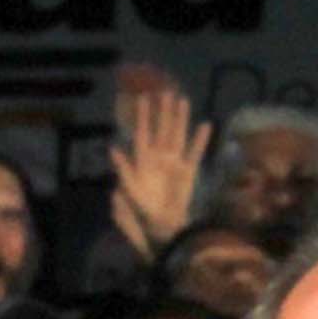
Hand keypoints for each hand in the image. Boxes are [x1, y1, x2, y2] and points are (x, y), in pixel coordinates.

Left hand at [107, 65, 199, 253]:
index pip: (142, 133)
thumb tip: (112, 149)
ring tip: (183, 100)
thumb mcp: (131, 191)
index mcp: (143, 160)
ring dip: (180, 119)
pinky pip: (195, 152)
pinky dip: (200, 140)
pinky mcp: (189, 171)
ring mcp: (175, 162)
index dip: (142, 116)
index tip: (143, 98)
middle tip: (166, 91)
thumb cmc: (144, 211)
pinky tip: (205, 126)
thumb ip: (124, 169)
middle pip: (162, 130)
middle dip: (163, 112)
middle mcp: (159, 157)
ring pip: (178, 136)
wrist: (165, 226)